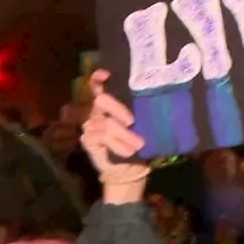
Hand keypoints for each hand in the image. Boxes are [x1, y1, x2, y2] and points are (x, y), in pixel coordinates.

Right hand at [80, 70, 149, 193]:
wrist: (130, 168)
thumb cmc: (140, 141)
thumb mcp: (144, 124)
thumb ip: (141, 110)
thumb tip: (156, 99)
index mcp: (111, 103)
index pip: (99, 85)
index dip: (99, 78)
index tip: (105, 74)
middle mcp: (98, 110)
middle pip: (102, 100)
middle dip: (119, 110)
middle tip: (133, 122)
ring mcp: (91, 124)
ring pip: (107, 123)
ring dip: (125, 135)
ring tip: (139, 145)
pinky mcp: (88, 139)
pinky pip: (102, 138)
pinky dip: (118, 145)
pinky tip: (128, 152)